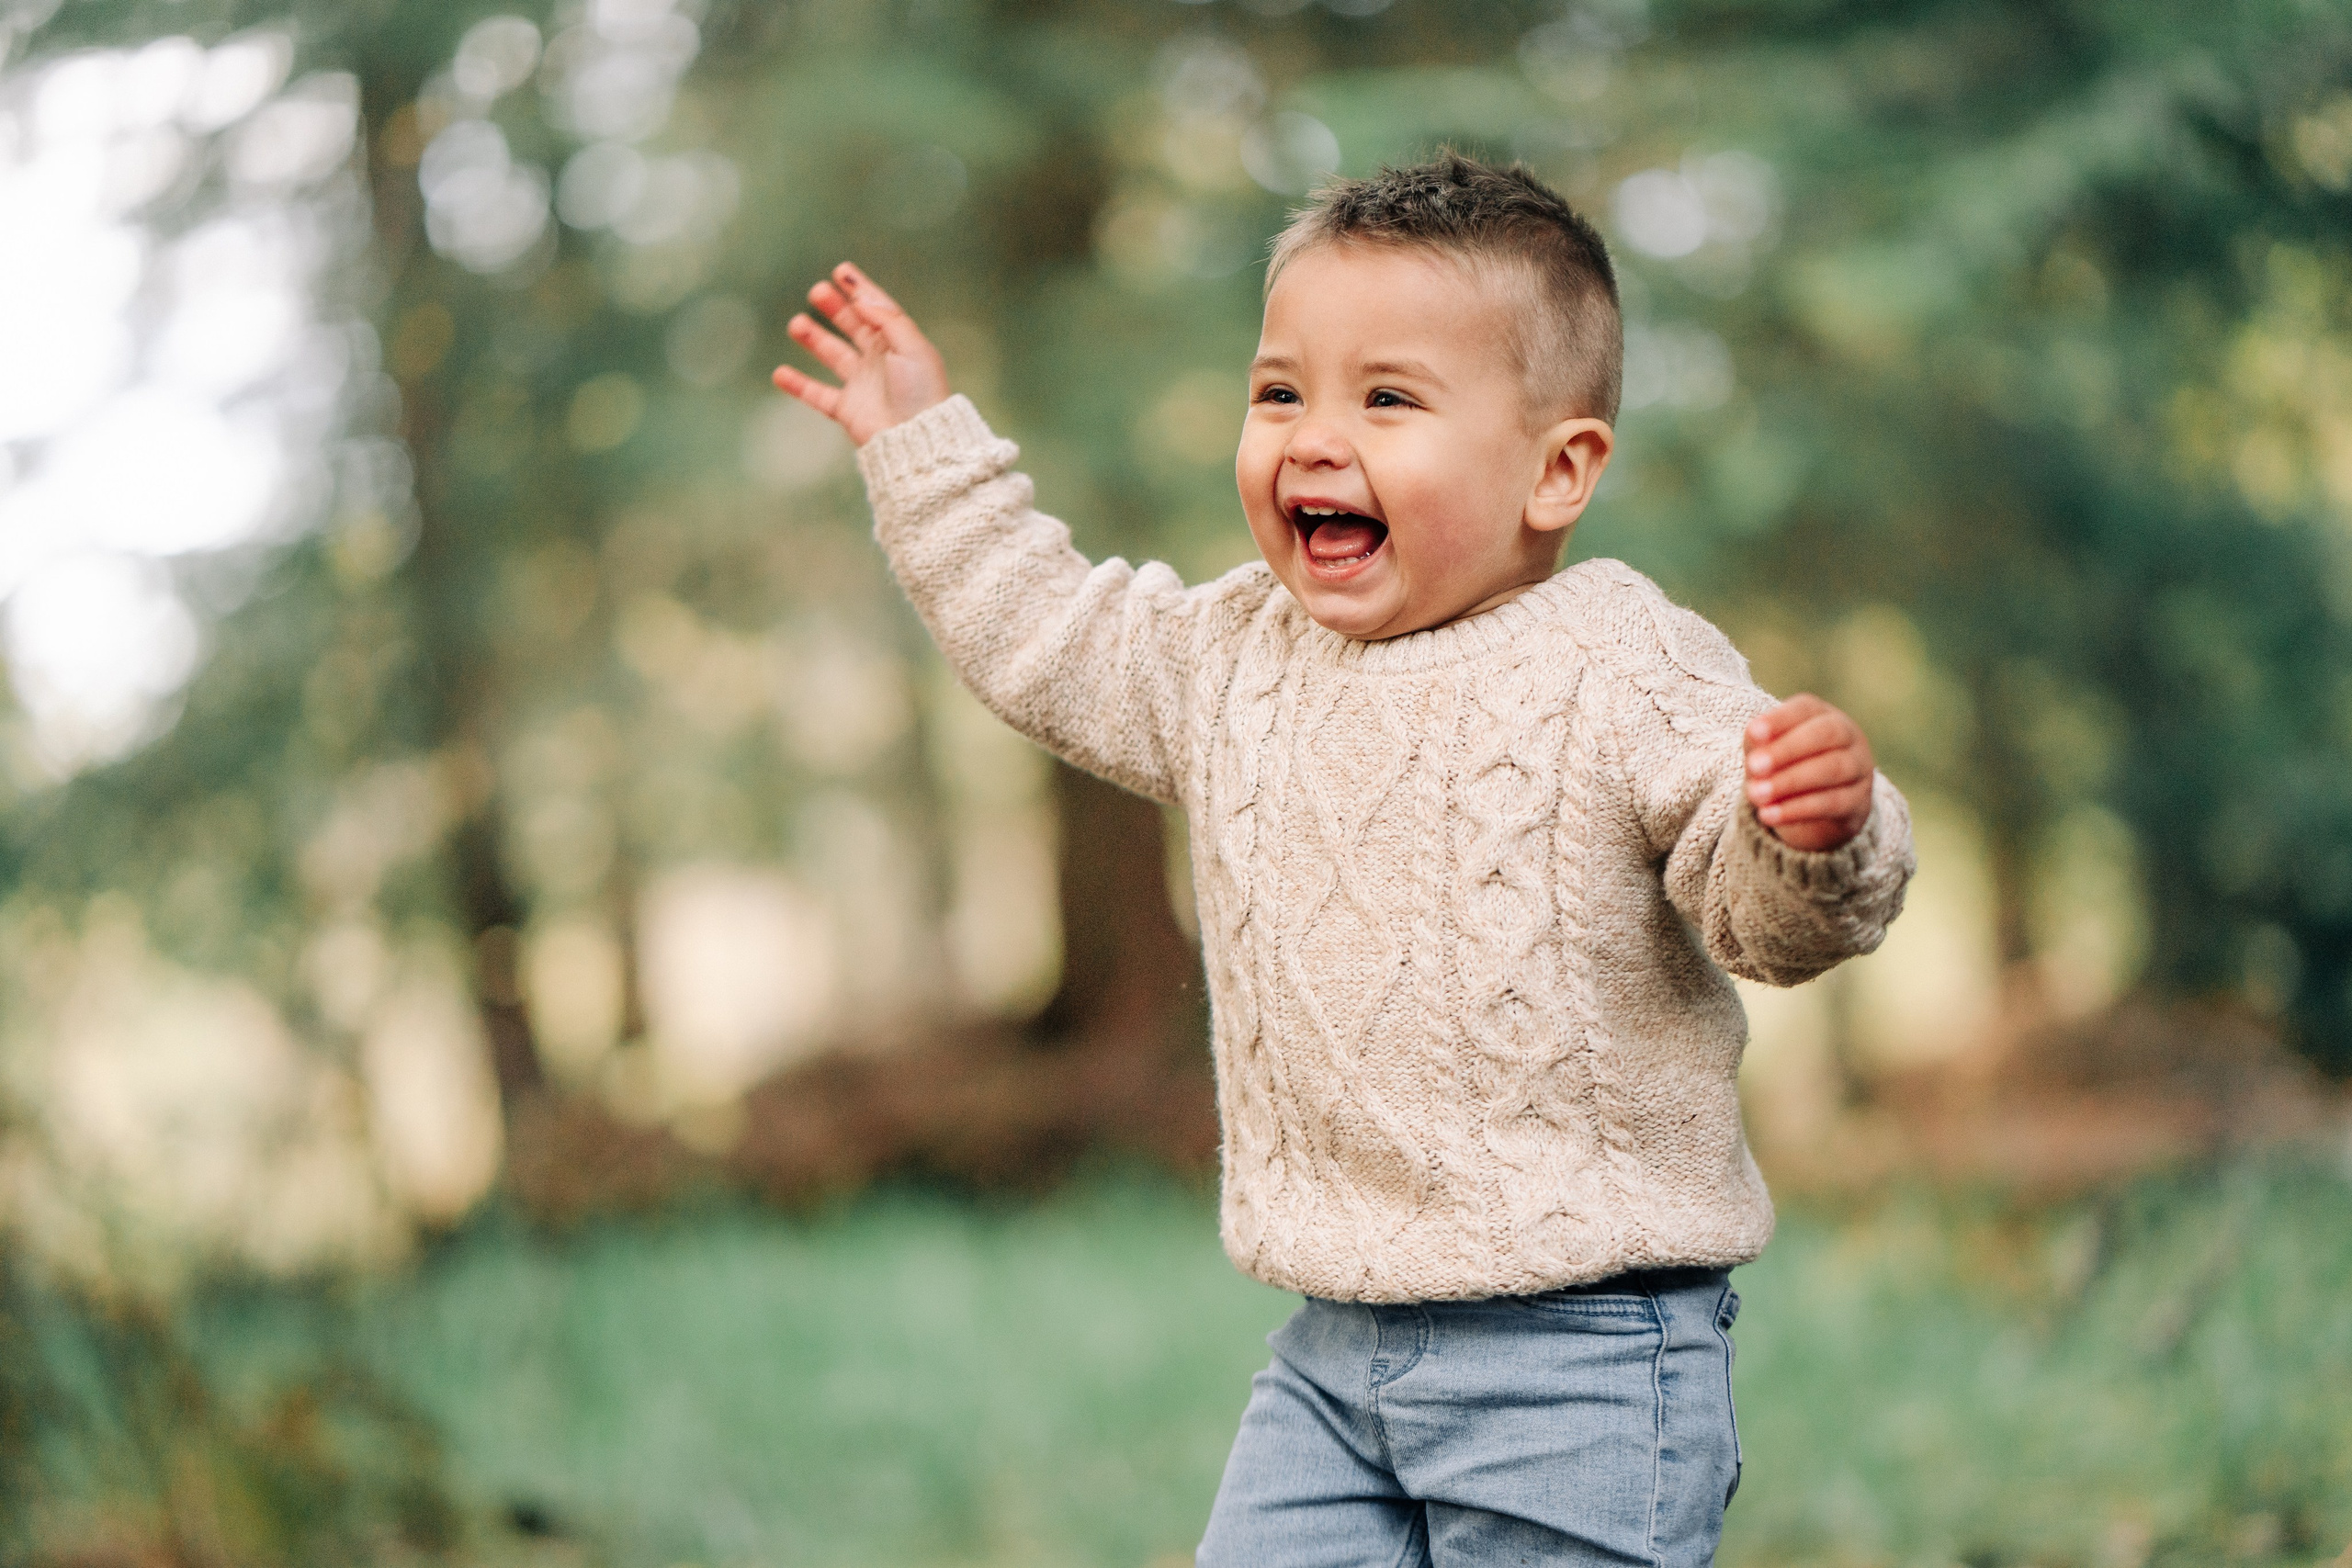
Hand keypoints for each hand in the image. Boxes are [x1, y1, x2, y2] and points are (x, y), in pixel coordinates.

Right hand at [771, 262, 949, 445]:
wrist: (916, 438)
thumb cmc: (922, 393)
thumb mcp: (913, 348)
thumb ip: (888, 320)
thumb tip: (862, 299)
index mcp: (898, 343)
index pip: (876, 309)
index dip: (860, 290)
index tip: (841, 271)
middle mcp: (879, 361)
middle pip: (853, 326)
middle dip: (834, 308)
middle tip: (816, 291)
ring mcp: (862, 384)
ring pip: (833, 354)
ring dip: (814, 338)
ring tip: (796, 324)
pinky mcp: (848, 409)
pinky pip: (818, 394)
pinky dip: (799, 385)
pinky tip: (779, 373)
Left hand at [1744, 694, 1875, 851]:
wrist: (1813, 809)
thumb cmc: (1784, 766)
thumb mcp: (1767, 750)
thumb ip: (1760, 742)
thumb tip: (1755, 735)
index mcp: (1822, 715)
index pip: (1805, 709)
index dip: (1779, 720)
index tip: (1754, 733)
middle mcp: (1848, 736)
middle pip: (1826, 734)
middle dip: (1787, 750)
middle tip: (1754, 767)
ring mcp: (1859, 768)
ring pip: (1833, 769)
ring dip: (1790, 782)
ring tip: (1755, 795)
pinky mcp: (1859, 802)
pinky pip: (1833, 803)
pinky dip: (1798, 809)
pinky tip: (1769, 814)